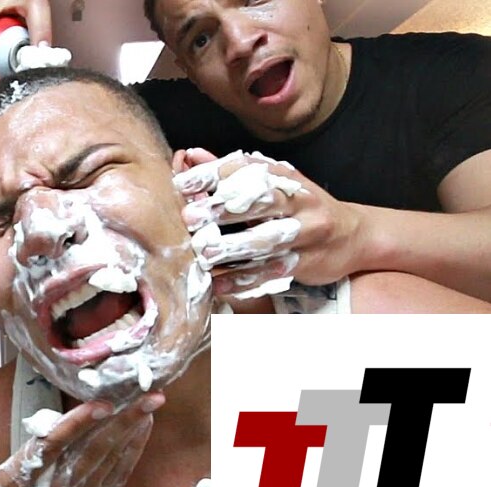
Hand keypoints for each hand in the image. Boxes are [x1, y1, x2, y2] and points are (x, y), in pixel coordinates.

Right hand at [0, 394, 159, 486]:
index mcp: (20, 482)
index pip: (51, 448)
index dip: (76, 425)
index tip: (98, 404)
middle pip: (91, 451)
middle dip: (122, 421)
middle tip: (146, 394)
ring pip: (108, 462)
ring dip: (132, 433)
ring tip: (151, 405)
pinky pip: (115, 480)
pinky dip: (131, 455)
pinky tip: (142, 432)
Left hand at [172, 148, 368, 297]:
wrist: (353, 236)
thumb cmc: (299, 207)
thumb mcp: (271, 183)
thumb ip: (229, 173)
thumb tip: (190, 154)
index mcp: (283, 176)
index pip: (247, 168)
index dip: (214, 175)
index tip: (182, 184)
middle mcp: (298, 200)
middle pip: (260, 201)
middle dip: (223, 209)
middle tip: (190, 218)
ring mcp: (306, 232)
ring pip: (268, 239)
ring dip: (233, 247)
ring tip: (205, 254)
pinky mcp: (307, 261)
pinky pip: (272, 272)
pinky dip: (244, 279)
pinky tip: (219, 283)